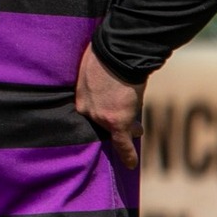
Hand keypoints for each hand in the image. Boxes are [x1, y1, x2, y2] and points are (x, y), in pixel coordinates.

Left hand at [75, 43, 144, 170]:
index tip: (102, 114)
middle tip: (118, 120)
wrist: (118, 52)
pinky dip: (128, 154)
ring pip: (115, 130)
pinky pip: (122, 142)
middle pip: (100, 122)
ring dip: (129, 129)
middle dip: (110, 122)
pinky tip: (132, 164)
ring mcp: (101, 118)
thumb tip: (101, 77)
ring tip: (137, 129)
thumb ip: (93, 78)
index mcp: (79, 97)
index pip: (87, 113)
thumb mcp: (90, 66)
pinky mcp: (117, 121)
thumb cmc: (106, 53)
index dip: (97, 114)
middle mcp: (87, 111)